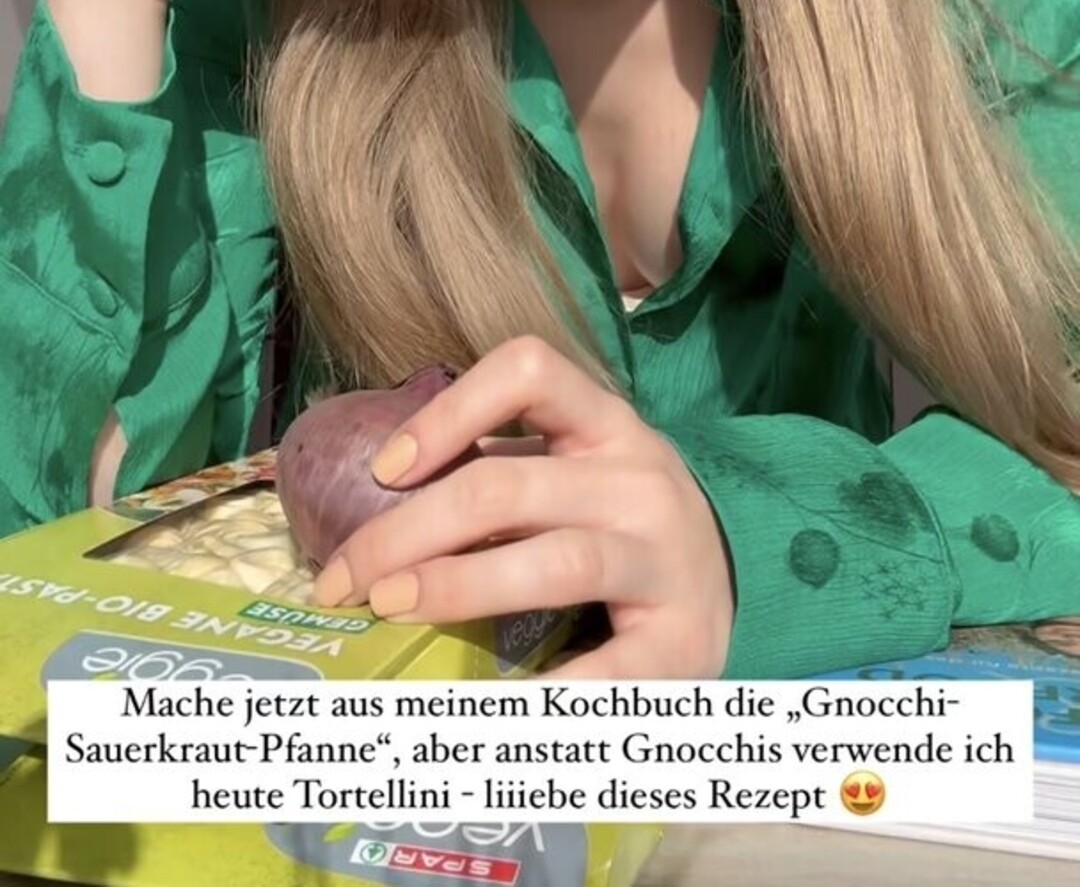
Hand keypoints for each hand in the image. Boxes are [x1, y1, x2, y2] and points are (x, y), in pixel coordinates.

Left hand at [311, 336, 734, 678]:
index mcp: (604, 423)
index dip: (450, 411)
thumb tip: (378, 498)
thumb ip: (499, 474)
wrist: (732, 580)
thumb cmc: (618, 519)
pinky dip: (543, 693)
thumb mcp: (571, 472)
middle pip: (511, 484)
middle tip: (346, 577)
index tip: (384, 470)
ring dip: (460, 585)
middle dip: (410, 529)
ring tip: (391, 609)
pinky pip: (609, 669)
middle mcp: (638, 477)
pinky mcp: (682, 639)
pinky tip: (482, 710)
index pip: (530, 373)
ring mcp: (665, 556)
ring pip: (557, 561)